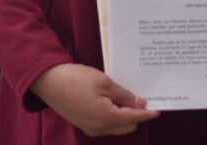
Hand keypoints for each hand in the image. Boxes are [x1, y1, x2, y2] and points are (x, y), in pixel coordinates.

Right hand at [30, 63, 159, 136]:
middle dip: (136, 114)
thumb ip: (124, 95)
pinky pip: (105, 124)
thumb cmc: (76, 79)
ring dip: (124, 115)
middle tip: (141, 97)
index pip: (134, 118)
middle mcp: (99, 128)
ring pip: (116, 126)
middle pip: (127, 126)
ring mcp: (90, 128)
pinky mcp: (84, 123)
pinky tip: (113, 100)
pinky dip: (113, 115)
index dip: (147, 113)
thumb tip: (140, 104)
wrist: (48, 81)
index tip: (158, 108)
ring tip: (128, 97)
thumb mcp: (104, 83)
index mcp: (106, 118)